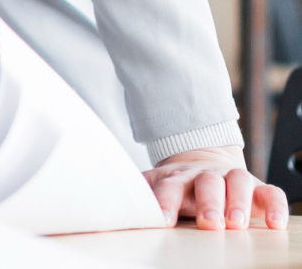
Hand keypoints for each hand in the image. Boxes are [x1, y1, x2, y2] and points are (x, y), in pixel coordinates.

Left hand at [144, 145, 288, 229]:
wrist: (204, 163)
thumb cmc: (178, 185)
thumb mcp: (156, 186)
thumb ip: (139, 193)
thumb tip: (110, 204)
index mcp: (176, 178)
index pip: (168, 187)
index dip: (164, 202)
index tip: (162, 220)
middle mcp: (205, 175)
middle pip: (206, 182)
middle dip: (208, 202)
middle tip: (209, 223)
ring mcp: (231, 179)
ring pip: (237, 182)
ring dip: (238, 202)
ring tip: (237, 224)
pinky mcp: (257, 188)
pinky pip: (270, 192)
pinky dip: (275, 205)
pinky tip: (275, 223)